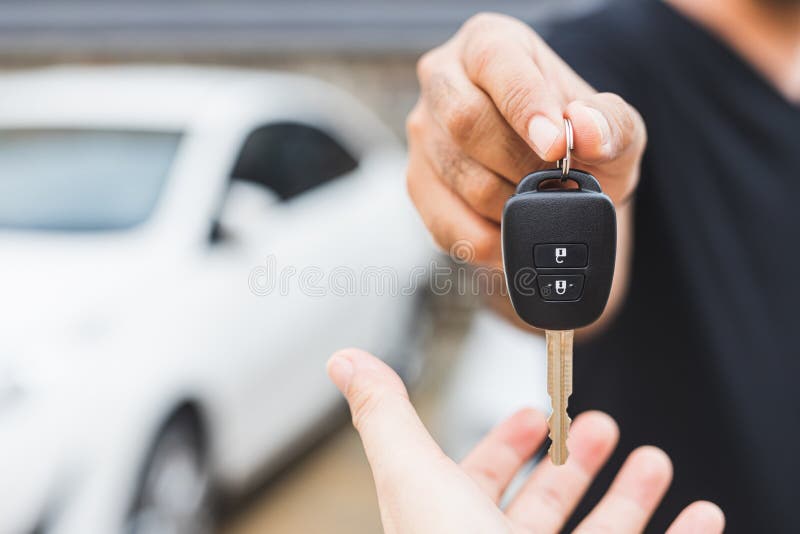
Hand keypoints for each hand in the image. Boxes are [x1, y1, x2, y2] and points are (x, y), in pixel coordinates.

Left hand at [327, 348, 723, 533]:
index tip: (536, 414)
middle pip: (544, 504)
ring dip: (630, 495)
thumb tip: (344, 361)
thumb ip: (386, 418)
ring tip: (653, 459)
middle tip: (600, 426)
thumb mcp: (415, 479)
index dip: (507, 442)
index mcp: (456, 525)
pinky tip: (701, 515)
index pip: (481, 477)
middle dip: (575, 459)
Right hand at [407, 13, 645, 266]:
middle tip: (556, 182)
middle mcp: (444, 80)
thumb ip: (612, 123)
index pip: (496, 63)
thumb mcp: (615, 127)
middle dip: (520, 163)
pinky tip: (514, 227)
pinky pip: (447, 222)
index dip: (526, 107)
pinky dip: (491, 238)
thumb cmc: (578, 141)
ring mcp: (424, 134)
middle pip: (465, 121)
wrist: (554, 181)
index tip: (557, 147)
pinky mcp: (417, 183)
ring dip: (510, 203)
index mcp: (490, 43)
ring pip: (460, 177)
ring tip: (539, 201)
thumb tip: (586, 128)